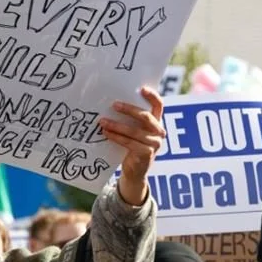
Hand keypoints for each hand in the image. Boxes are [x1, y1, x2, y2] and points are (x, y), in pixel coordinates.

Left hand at [100, 86, 165, 205]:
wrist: (135, 172)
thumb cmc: (132, 147)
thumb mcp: (134, 132)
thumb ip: (130, 120)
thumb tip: (112, 104)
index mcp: (157, 123)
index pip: (159, 105)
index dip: (152, 96)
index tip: (141, 89)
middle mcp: (159, 132)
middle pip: (145, 116)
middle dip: (128, 109)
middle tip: (114, 104)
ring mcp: (154, 144)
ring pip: (134, 131)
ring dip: (116, 125)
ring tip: (103, 121)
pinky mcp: (146, 154)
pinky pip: (129, 142)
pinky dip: (116, 137)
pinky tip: (106, 133)